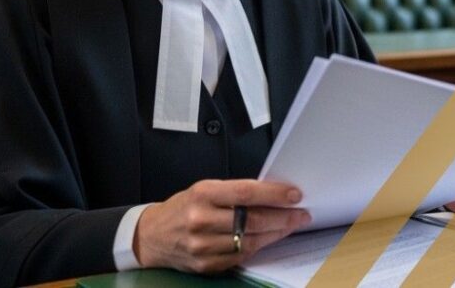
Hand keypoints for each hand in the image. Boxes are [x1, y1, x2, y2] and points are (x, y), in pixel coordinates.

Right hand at [133, 179, 309, 272]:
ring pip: (250, 241)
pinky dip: (259, 247)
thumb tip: (273, 193)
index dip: (274, 194)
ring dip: (276, 233)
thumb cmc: (184, 207)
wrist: (153, 235)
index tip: (294, 194)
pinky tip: (269, 238)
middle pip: (252, 220)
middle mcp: (201, 220)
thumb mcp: (205, 189)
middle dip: (283, 217)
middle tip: (301, 213)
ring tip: (290, 225)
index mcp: (202, 194)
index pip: (246, 193)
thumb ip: (235, 192)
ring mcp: (202, 246)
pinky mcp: (205, 265)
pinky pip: (241, 257)